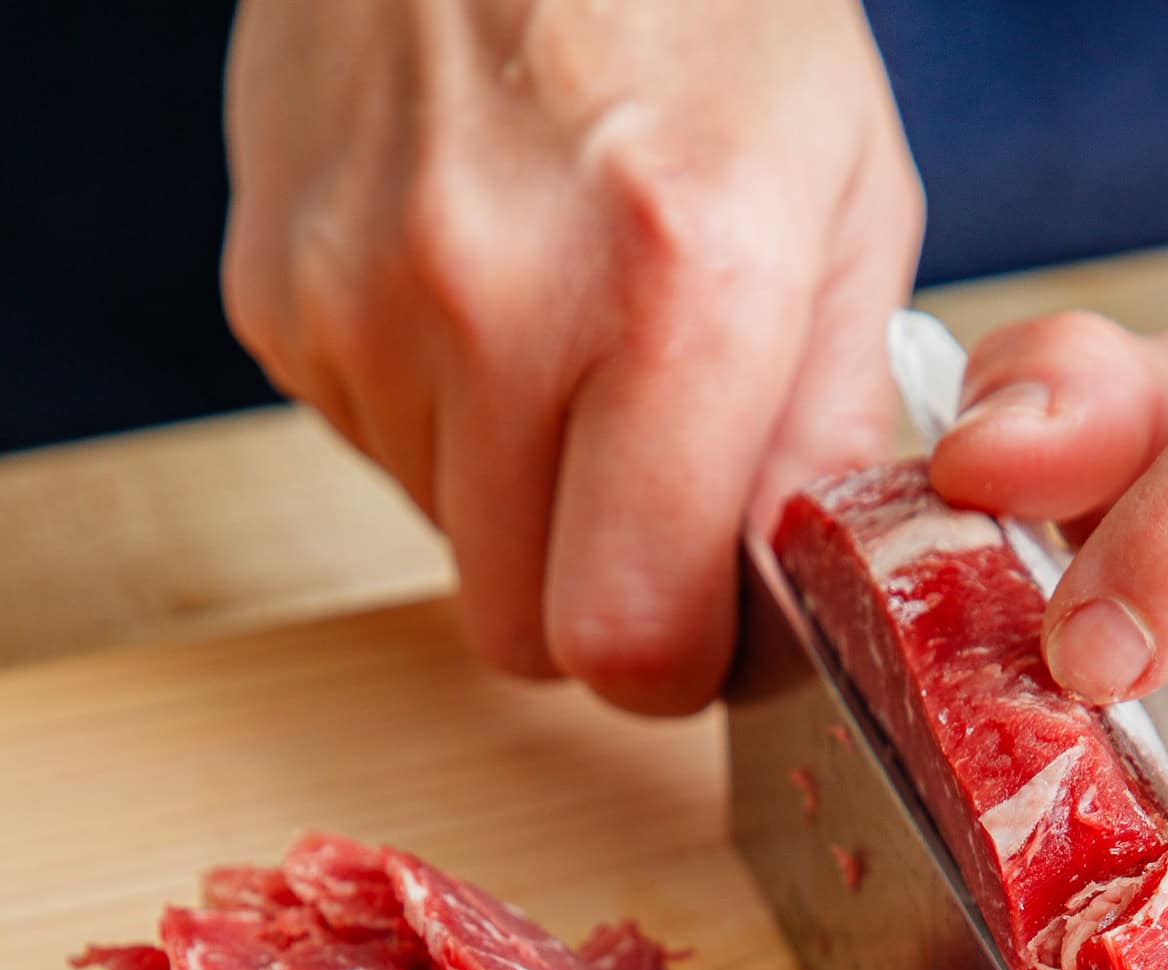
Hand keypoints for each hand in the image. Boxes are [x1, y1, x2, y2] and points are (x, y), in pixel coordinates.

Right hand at [224, 0, 920, 712]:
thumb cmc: (711, 17)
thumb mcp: (848, 208)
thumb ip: (828, 433)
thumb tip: (794, 611)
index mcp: (677, 287)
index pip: (631, 642)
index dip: (679, 663)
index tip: (708, 618)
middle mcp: (493, 301)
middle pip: (522, 635)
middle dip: (595, 604)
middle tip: (646, 502)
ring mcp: (360, 298)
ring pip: (447, 547)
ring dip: (517, 497)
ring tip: (565, 338)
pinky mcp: (276, 292)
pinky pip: (374, 452)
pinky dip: (438, 419)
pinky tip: (482, 292)